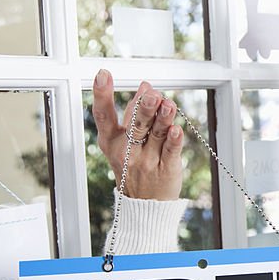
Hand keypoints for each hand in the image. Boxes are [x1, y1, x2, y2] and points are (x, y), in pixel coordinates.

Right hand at [91, 69, 183, 200]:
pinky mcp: (166, 169)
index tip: (102, 75)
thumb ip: (134, 114)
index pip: (103, 116)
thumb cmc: (134, 166)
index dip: (102, 95)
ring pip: (155, 135)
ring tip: (168, 104)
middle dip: (142, 109)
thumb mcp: (124, 141)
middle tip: (151, 94)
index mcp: (111, 142)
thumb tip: (146, 86)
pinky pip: (170, 152)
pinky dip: (173, 140)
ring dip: (163, 118)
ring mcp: (146, 161)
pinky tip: (176, 129)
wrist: (145, 204)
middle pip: (135, 126)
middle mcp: (127, 151)